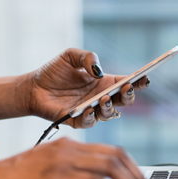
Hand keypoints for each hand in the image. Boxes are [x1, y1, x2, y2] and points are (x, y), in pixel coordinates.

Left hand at [25, 48, 149, 127]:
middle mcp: (101, 98)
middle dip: (129, 95)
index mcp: (104, 82)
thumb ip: (87, 57)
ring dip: (110, 107)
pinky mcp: (77, 121)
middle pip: (124, 101)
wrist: (32, 87)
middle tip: (126, 88)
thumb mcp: (71, 56)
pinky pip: (89, 122)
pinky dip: (91, 117)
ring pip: (109, 114)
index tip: (145, 78)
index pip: (127, 83)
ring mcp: (91, 110)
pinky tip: (88, 109)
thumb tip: (98, 71)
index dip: (138, 81)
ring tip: (104, 98)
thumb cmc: (53, 71)